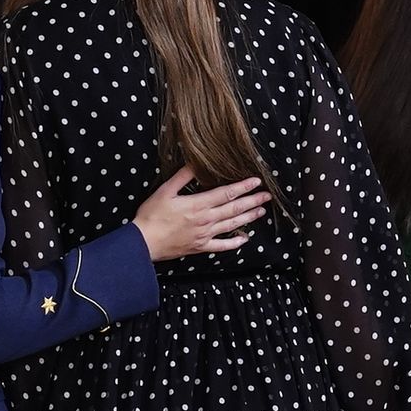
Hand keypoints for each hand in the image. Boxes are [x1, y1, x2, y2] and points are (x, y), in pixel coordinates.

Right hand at [132, 167, 270, 261]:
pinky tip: (245, 239)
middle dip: (252, 201)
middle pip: (234, 209)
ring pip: (232, 225)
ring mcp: (205, 235)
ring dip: (248, 218)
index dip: (243, 187)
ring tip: (261, 211)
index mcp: (198, 204)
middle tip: (267, 196)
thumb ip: (182, 177)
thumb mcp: (165, 191)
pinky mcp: (200, 247)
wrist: (144, 243)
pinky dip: (235, 243)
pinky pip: (222, 246)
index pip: (226, 193)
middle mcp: (205, 220)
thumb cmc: (152, 216)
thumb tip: (195, 162)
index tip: (256, 181)